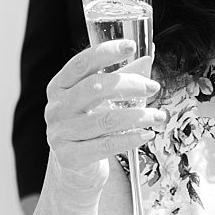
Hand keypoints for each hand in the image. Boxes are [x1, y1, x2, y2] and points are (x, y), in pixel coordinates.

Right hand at [42, 40, 165, 209]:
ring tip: (158, 116)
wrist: (74, 168)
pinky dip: (130, 139)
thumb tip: (148, 59)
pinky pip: (106, 145)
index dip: (106, 52)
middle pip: (95, 88)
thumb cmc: (90, 125)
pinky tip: (147, 134)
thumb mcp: (101, 100)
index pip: (82, 63)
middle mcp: (56, 107)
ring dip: (138, 115)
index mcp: (59, 86)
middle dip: (130, 84)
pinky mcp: (70, 156)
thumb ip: (120, 78)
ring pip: (105, 119)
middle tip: (153, 87)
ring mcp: (60, 133)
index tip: (131, 46)